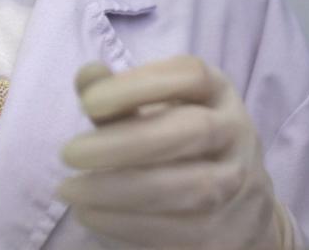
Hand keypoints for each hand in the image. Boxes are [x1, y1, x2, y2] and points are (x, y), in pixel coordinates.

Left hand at [57, 56, 294, 249]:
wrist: (237, 204)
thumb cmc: (178, 141)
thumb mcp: (153, 108)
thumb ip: (117, 92)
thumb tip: (88, 76)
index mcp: (217, 92)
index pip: (191, 75)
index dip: (140, 85)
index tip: (87, 103)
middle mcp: (237, 133)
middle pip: (193, 131)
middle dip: (126, 143)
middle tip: (69, 153)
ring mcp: (238, 185)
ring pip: (190, 189)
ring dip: (120, 191)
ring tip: (71, 189)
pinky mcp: (226, 232)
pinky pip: (180, 232)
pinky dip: (128, 225)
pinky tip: (91, 215)